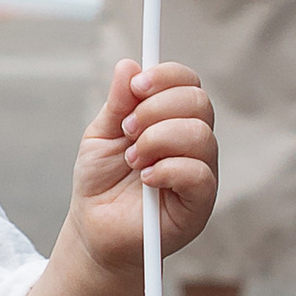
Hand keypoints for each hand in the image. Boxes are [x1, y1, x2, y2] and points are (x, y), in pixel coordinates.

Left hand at [66, 59, 217, 275]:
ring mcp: (200, 171)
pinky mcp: (200, 203)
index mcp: (172, 119)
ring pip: (200, 135)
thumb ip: (117, 104)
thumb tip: (129, 66)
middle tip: (128, 131)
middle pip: (199, 102)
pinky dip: (168, 170)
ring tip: (133, 160)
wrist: (95, 230)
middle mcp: (193, 142)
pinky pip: (199, 174)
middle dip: (156, 109)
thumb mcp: (101, 136)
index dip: (166, 76)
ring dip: (158, 141)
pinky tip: (146, 179)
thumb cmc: (101, 182)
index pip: (188, 83)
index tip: (137, 86)